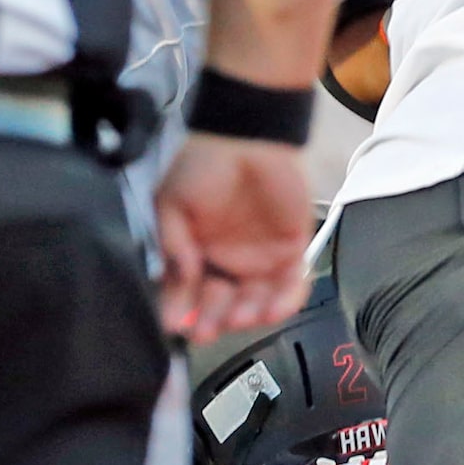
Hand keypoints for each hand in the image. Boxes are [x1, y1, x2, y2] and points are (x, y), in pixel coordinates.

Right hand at [155, 132, 314, 344]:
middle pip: (221, 306)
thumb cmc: (204, 164)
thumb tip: (177, 280)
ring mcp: (259, 260)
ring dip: (247, 316)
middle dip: (213, 320)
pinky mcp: (290, 251)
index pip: (186, 295)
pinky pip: (292, 286)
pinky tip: (271, 309)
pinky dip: (285, 302)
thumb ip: (172, 244)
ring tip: (238, 317)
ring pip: (255, 303)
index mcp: (193, 255)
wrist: (248, 137)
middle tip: (207, 328)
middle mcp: (225, 263)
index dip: (181, 311)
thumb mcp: (171, 203)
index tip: (177, 324)